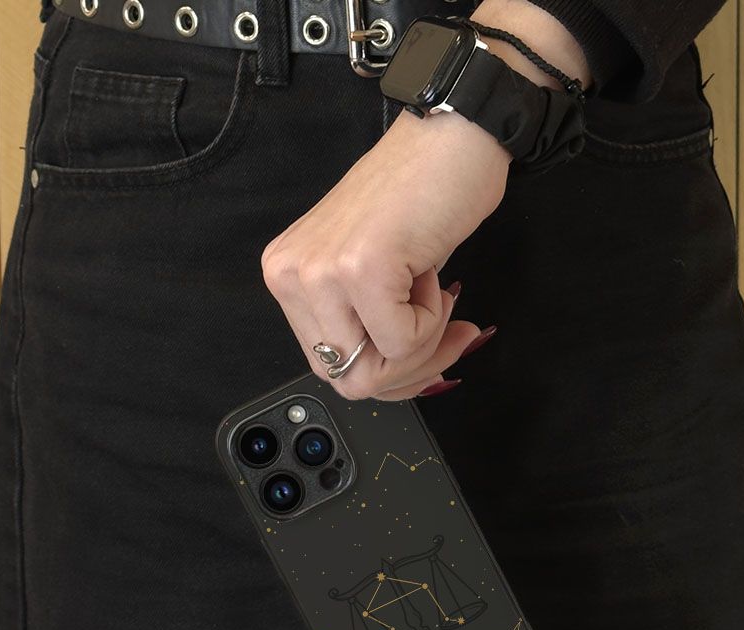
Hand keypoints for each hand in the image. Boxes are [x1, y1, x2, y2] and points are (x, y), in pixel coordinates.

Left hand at [260, 106, 509, 401]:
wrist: (455, 133)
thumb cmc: (423, 193)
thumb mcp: (373, 272)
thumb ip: (366, 328)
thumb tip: (395, 383)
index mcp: (287, 275)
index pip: (329, 369)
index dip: (388, 374)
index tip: (430, 352)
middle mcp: (291, 274)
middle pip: (347, 381)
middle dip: (409, 370)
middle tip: (449, 333)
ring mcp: (320, 272)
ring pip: (373, 371)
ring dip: (423, 345)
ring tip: (435, 293)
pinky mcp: (359, 268)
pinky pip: (403, 342)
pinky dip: (434, 322)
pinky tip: (432, 273)